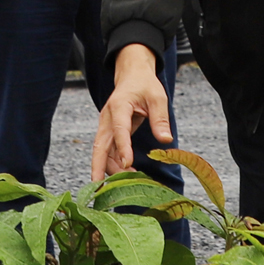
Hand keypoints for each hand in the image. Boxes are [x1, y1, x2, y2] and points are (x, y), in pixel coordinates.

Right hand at [92, 45, 172, 181]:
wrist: (132, 76)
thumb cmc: (145, 85)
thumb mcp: (157, 97)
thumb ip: (160, 118)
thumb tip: (166, 140)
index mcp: (119, 107)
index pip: (119, 130)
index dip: (123, 148)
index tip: (127, 165)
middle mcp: (108, 119)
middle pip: (100, 146)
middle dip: (98, 167)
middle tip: (98, 188)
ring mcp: (106, 127)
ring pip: (103, 152)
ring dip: (111, 168)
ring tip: (129, 182)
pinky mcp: (110, 133)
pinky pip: (109, 151)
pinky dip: (115, 164)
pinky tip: (128, 174)